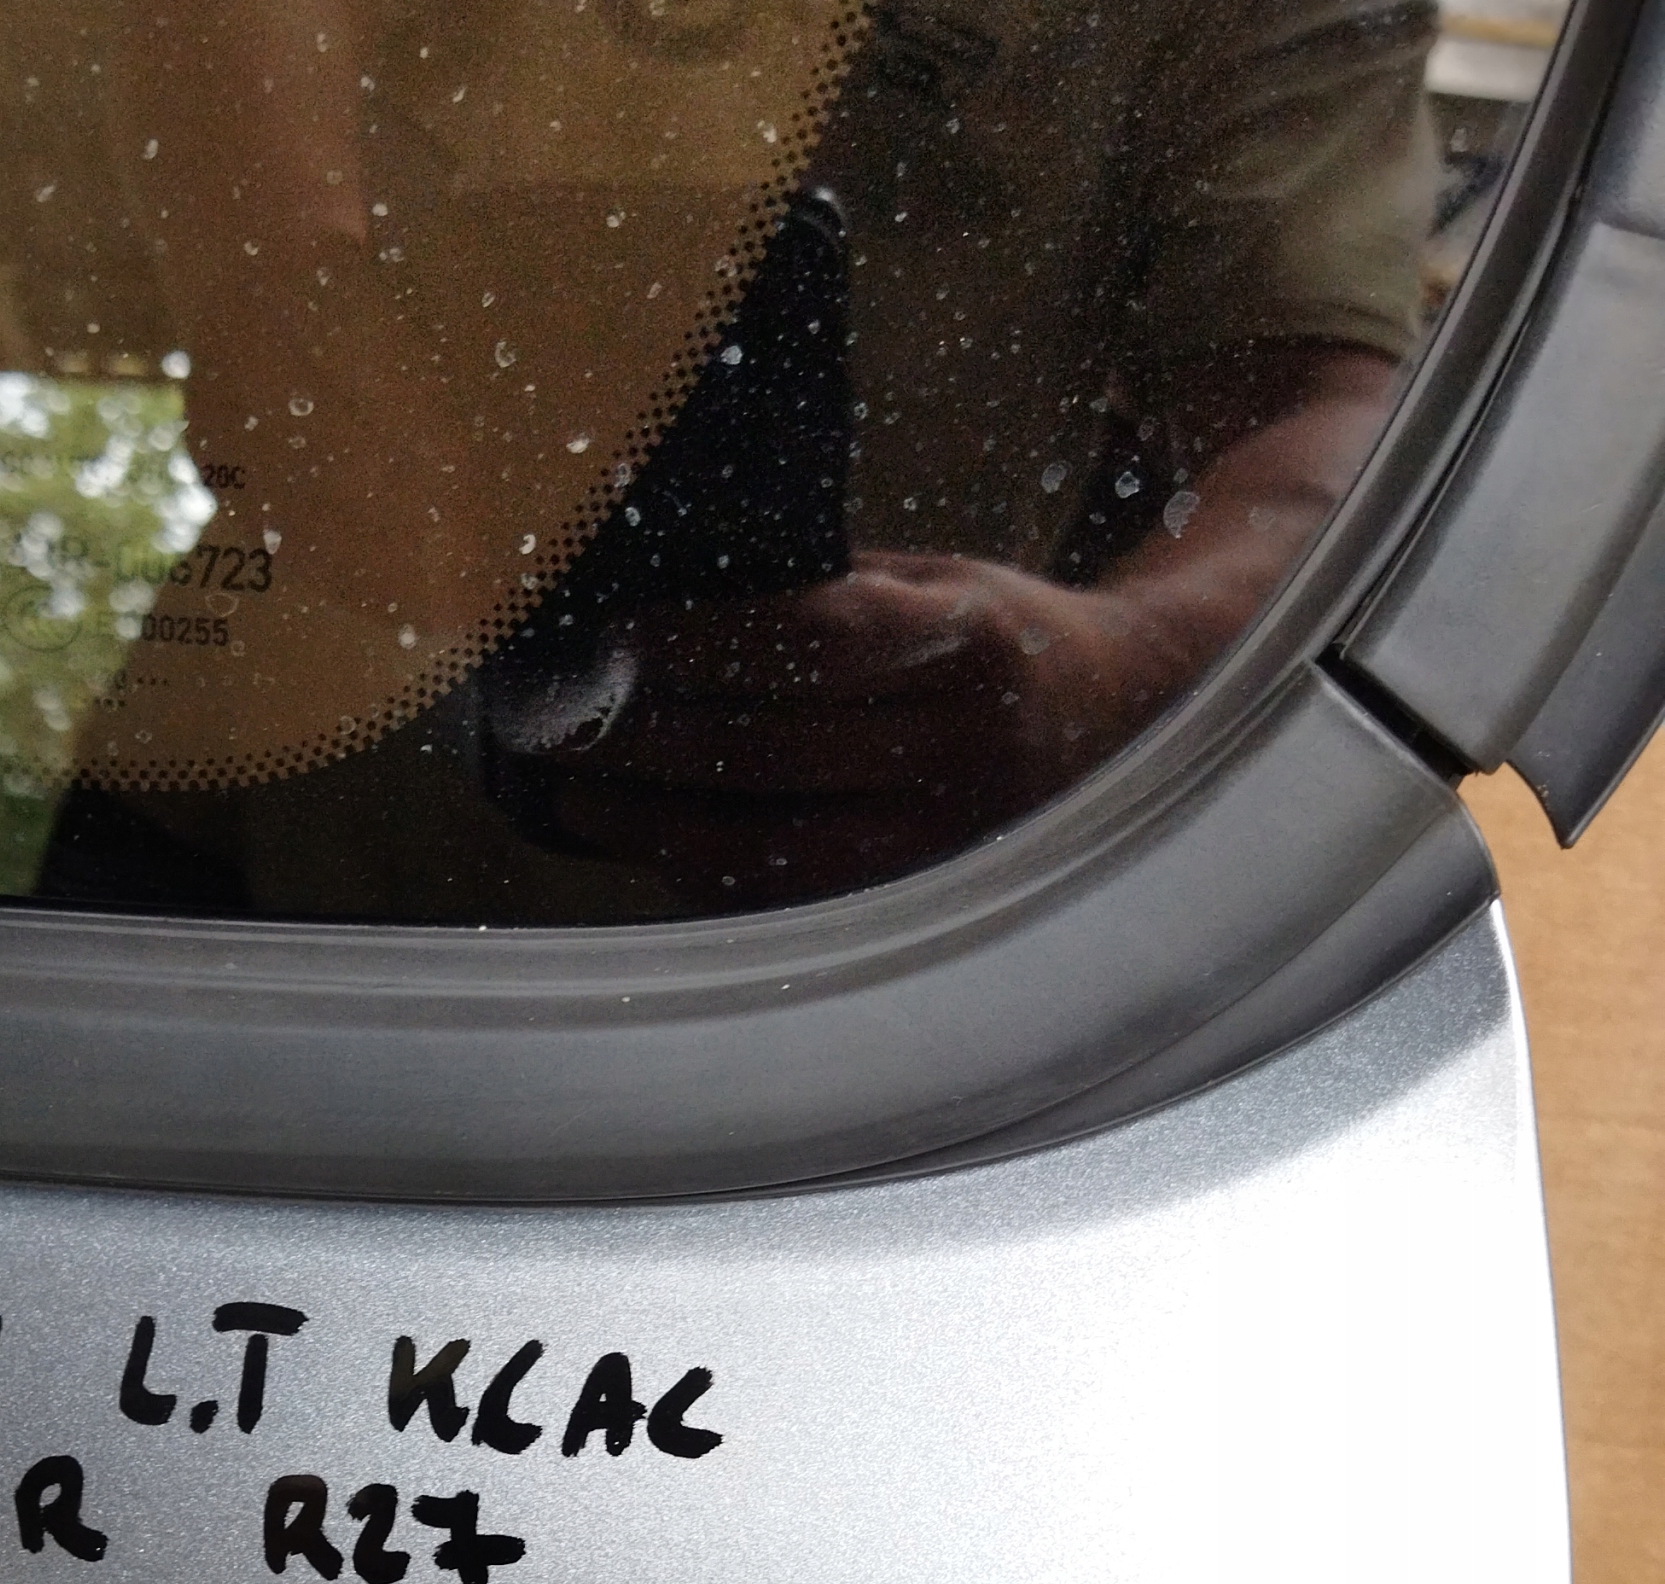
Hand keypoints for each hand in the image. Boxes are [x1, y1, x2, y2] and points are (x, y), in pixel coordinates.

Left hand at [522, 551, 1180, 898]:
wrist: (1118, 727)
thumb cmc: (989, 642)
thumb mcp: (934, 584)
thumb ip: (826, 594)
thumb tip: (669, 598)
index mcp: (969, 641)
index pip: (814, 644)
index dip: (706, 645)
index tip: (619, 637)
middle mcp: (963, 749)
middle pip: (772, 755)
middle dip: (650, 742)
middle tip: (561, 726)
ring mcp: (945, 840)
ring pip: (772, 848)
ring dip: (656, 828)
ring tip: (577, 802)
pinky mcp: (921, 900)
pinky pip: (790, 902)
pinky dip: (708, 876)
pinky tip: (649, 848)